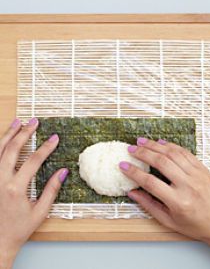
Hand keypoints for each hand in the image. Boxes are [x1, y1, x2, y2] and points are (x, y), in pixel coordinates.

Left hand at [0, 118, 66, 268]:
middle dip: (24, 133)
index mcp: (15, 188)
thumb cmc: (18, 228)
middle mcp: (0, 181)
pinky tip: (3, 140)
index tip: (54, 137)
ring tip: (17, 122)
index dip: (45, 147)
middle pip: (11, 149)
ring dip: (7, 135)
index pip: (33, 160)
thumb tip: (63, 171)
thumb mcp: (40, 211)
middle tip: (34, 122)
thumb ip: (51, 189)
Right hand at [120, 138, 209, 266]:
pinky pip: (186, 154)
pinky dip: (172, 146)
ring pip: (173, 154)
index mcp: (178, 202)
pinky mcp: (204, 170)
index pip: (150, 182)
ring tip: (142, 142)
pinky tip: (162, 144)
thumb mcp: (170, 221)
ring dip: (156, 146)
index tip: (123, 165)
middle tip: (131, 149)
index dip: (134, 172)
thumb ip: (150, 205)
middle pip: (161, 162)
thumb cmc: (197, 226)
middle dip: (143, 153)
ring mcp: (198, 176)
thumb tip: (132, 192)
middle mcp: (189, 186)